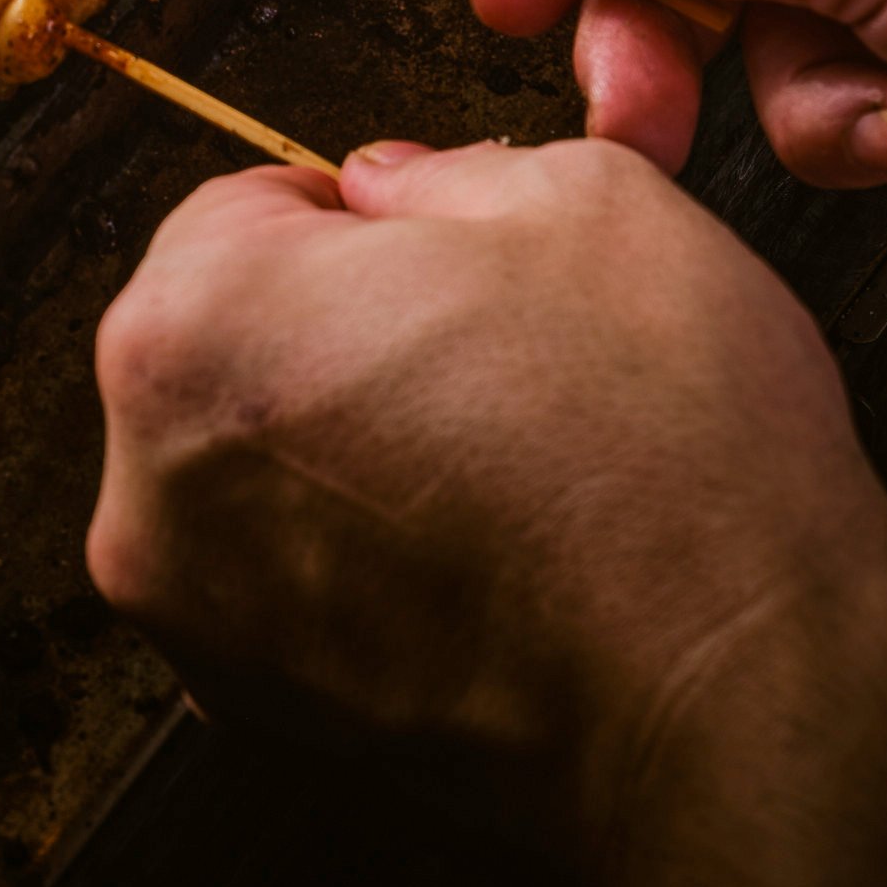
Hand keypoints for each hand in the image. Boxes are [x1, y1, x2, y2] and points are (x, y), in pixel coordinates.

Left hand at [88, 137, 886, 886]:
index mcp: (193, 328)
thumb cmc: (661, 450)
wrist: (736, 698)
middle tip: (490, 359)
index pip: (241, 209)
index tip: (452, 263)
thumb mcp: (580, 195)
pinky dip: (368, 561)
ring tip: (500, 463)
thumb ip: (438, 170)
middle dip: (342, 333)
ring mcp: (198, 620)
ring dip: (352, 450)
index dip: (367, 220)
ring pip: (262, 471)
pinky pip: (296, 583)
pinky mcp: (260, 716)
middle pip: (232, 346)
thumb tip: (389, 185)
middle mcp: (149, 486)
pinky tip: (487, 556)